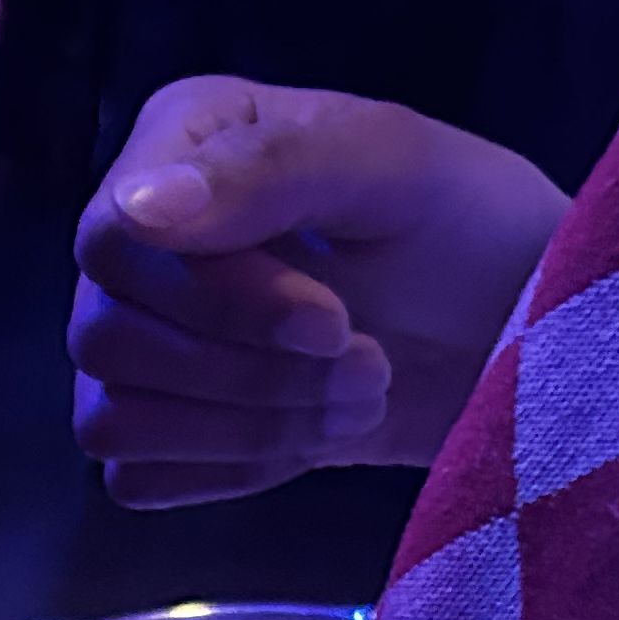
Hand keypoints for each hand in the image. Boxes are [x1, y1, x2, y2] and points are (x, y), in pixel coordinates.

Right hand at [71, 76, 570, 506]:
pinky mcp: (159, 429)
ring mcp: (140, 339)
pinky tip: (308, 434)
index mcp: (182, 142)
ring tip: (355, 397)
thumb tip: (137, 209)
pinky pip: (135, 476)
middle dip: (247, 370)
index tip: (331, 321)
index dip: (216, 301)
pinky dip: (230, 467)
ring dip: (248, 424)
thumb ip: (269, 169)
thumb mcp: (395, 168)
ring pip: (112, 416)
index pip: (114, 240)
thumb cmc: (470, 227)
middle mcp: (140, 239)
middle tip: (366, 362)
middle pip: (105, 337)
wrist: (513, 331)